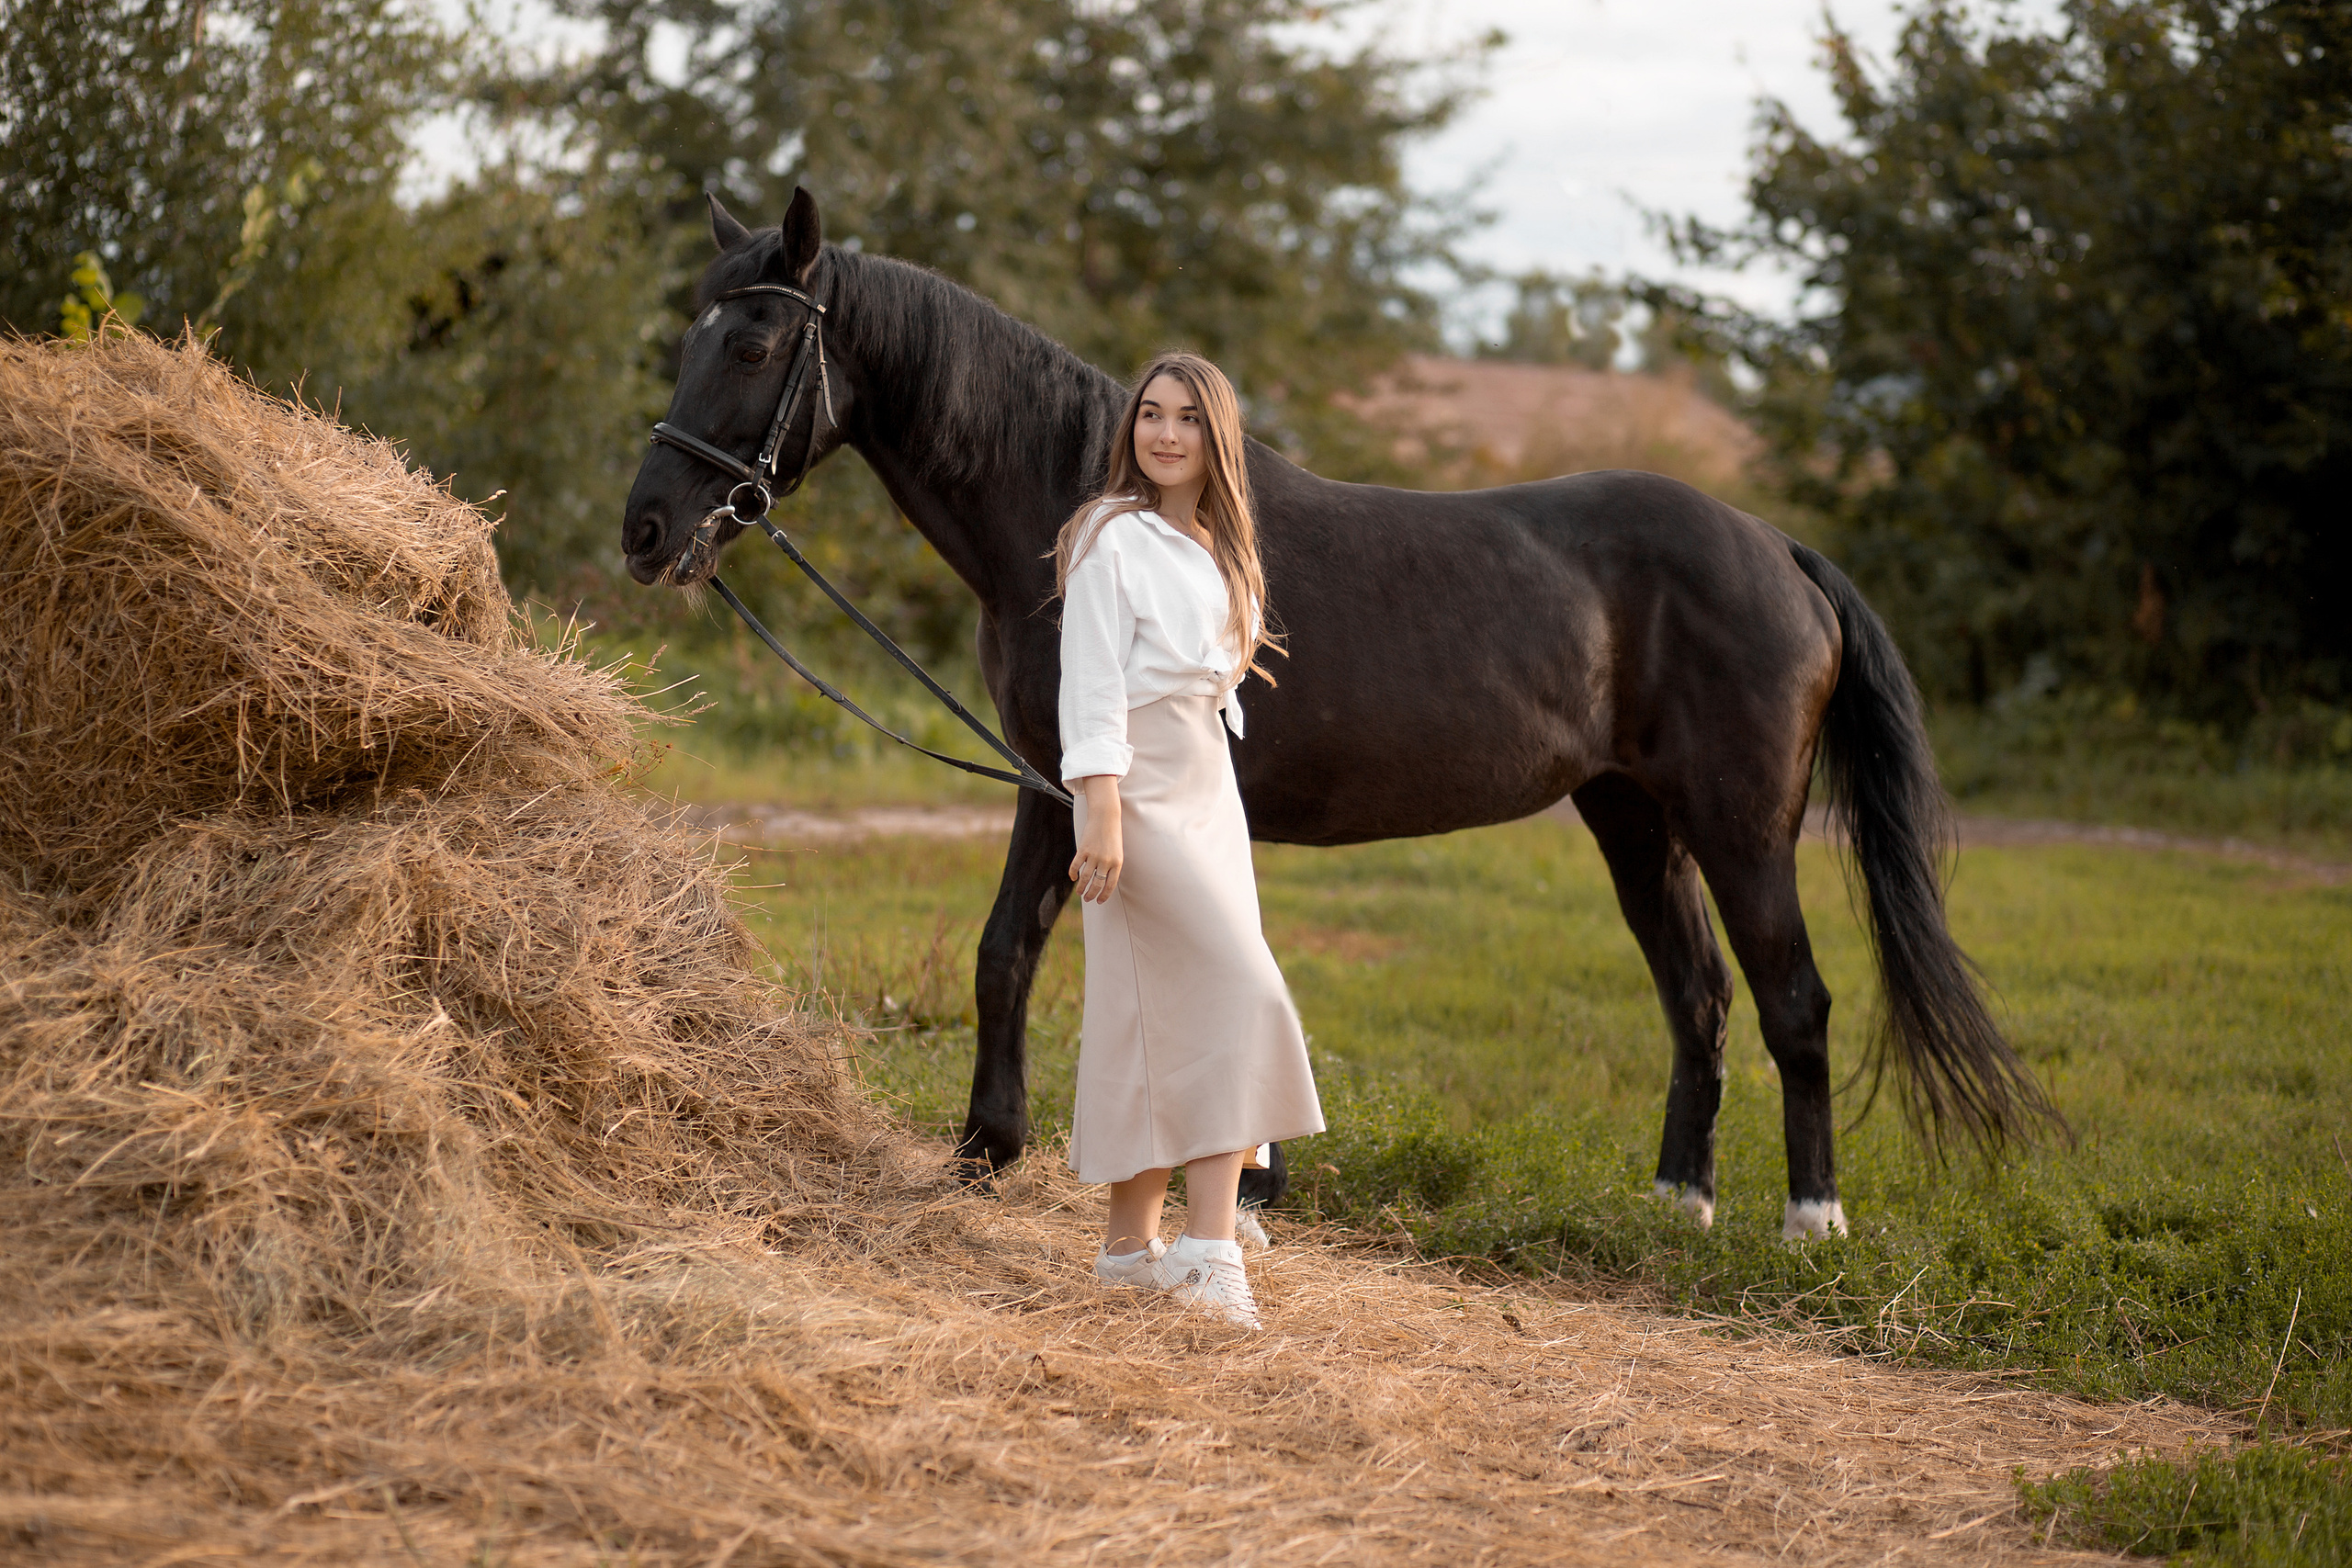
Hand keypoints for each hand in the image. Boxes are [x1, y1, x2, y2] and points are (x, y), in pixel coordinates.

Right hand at [1069, 775, 1123, 902]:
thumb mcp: (1116, 852)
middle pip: (1097, 884)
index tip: (1099, 901)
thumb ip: (1111, 866)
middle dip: (1091, 894)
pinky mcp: (1083, 849)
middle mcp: (1106, 861)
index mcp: (1117, 863)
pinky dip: (1073, 874)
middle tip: (1087, 899)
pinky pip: (1076, 866)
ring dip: (1081, 888)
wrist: (1106, 817)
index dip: (1104, 896)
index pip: (1110, 885)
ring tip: (1079, 892)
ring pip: (1085, 878)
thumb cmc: (1112, 835)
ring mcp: (1094, 855)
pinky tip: (1073, 878)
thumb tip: (1103, 883)